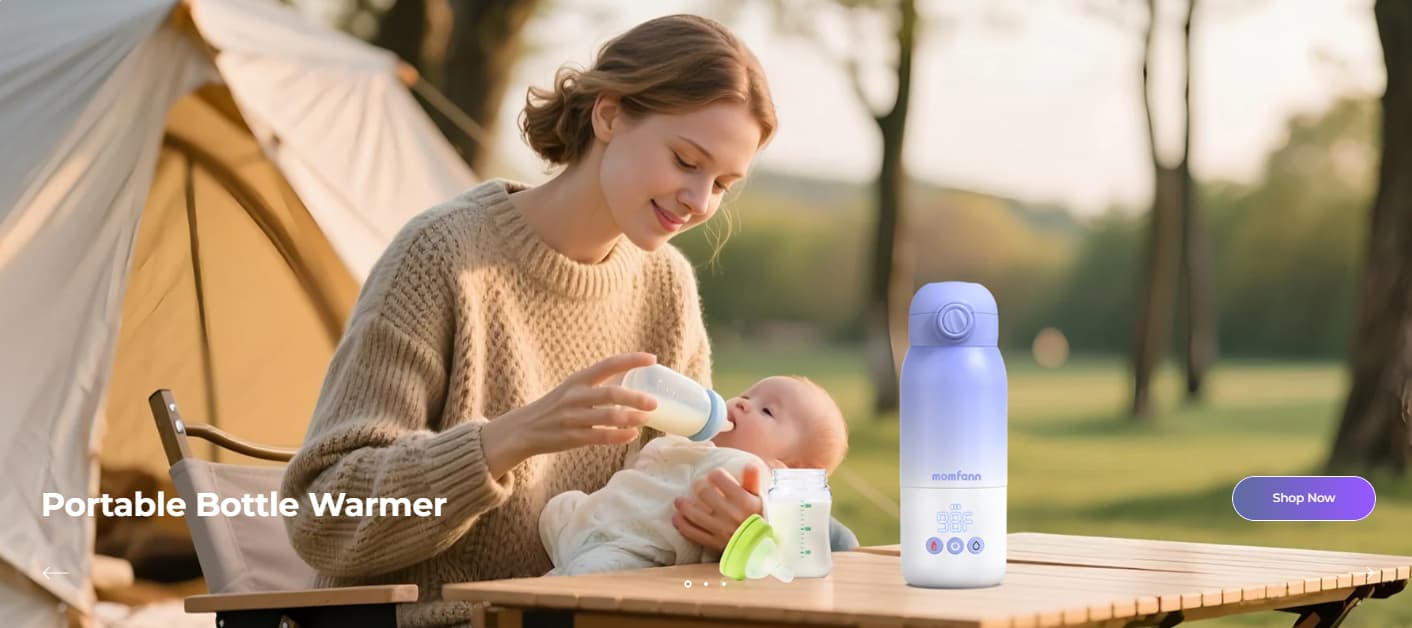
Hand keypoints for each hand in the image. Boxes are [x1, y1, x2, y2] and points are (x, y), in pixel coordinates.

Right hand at [482, 352, 657, 477]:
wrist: (522, 430)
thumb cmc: (554, 408)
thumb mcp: (571, 390)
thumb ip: (596, 387)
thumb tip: (632, 387)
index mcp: (577, 380)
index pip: (608, 365)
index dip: (631, 360)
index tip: (653, 359)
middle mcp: (575, 396)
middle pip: (611, 394)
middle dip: (636, 398)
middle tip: (655, 402)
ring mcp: (573, 418)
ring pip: (608, 417)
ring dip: (631, 418)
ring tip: (647, 419)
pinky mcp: (572, 438)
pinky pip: (601, 437)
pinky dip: (619, 437)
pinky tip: (632, 435)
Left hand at [672, 463, 763, 553]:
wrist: (763, 548)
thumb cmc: (761, 520)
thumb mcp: (761, 499)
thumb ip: (753, 481)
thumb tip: (750, 464)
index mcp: (744, 502)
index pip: (721, 480)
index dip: (716, 474)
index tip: (715, 475)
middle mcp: (731, 515)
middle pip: (704, 494)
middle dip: (698, 486)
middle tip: (698, 486)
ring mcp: (721, 531)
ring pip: (695, 515)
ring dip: (684, 506)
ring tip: (679, 501)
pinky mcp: (714, 544)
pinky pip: (694, 534)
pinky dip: (682, 525)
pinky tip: (677, 518)